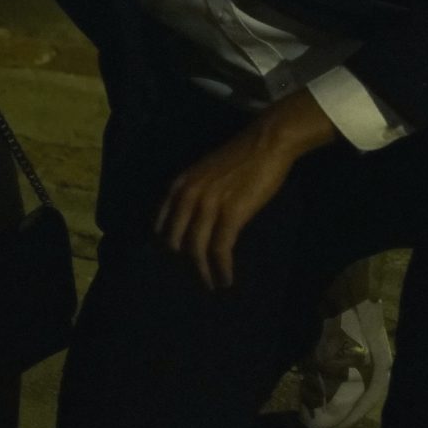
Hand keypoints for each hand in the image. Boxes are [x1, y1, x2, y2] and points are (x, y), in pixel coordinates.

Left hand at [154, 92, 336, 290]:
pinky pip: (220, 249)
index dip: (168, 245)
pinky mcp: (231, 214)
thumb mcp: (204, 173)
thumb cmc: (240, 157)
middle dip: (184, 264)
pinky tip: (227, 279)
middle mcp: (188, 196)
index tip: (177, 261)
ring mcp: (208, 205)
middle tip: (197, 277)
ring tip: (212, 285)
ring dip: (204, 272)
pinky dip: (222, 268)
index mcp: (179, 185)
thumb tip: (195, 220)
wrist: (265, 143)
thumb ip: (195, 192)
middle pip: (176, 241)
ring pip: (197, 249)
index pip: (162, 224)